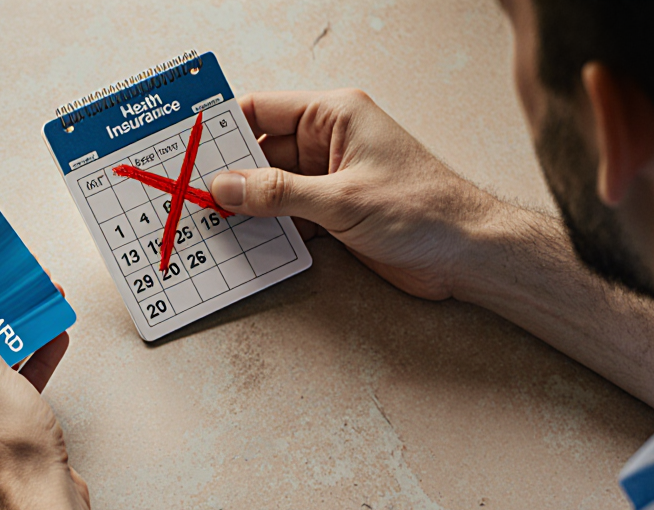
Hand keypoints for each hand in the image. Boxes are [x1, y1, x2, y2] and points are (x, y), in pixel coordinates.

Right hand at [209, 90, 499, 300]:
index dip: (221, 127)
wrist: (468, 255)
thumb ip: (279, 194)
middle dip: (227, 174)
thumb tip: (226, 187)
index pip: (262, 111)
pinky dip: (265, 230)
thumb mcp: (342, 199)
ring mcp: (329, 179)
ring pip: (270, 188)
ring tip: (205, 221)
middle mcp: (329, 142)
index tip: (185, 146)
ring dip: (244, 207)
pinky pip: (286, 217)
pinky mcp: (334, 214)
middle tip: (186, 193)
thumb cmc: (423, 210)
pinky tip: (240, 243)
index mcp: (335, 116)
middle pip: (260, 152)